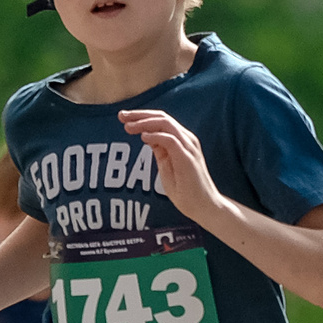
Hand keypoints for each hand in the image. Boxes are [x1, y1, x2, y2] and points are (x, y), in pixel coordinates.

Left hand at [121, 108, 223, 225]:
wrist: (202, 207)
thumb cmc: (185, 189)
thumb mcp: (167, 166)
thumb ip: (159, 150)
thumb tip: (146, 136)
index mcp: (181, 140)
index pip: (161, 120)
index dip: (141, 116)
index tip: (123, 118)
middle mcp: (186, 140)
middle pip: (162, 118)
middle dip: (139, 115)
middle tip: (120, 115)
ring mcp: (189, 148)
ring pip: (166, 124)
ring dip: (145, 123)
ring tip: (128, 126)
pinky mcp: (188, 158)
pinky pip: (170, 140)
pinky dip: (155, 136)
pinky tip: (143, 137)